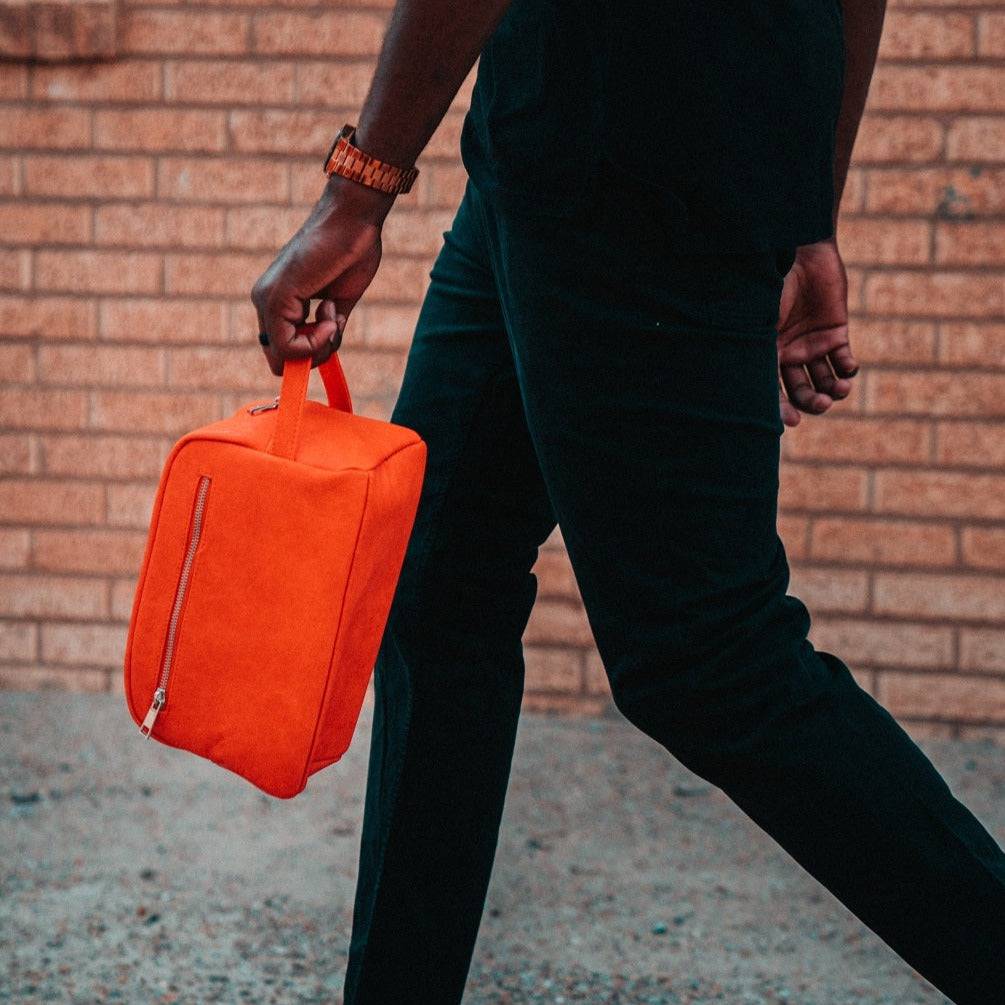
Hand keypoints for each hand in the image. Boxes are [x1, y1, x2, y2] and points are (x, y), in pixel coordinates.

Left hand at [251, 175, 395, 375]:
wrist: (353, 219)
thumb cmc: (351, 251)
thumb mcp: (340, 300)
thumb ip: (329, 326)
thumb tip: (328, 348)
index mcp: (277, 300)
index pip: (282, 349)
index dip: (310, 353)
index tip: (334, 330)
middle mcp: (264, 301)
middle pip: (279, 359)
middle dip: (311, 356)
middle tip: (334, 328)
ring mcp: (266, 300)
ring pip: (283, 356)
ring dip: (317, 347)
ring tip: (333, 313)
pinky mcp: (276, 299)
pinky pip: (288, 346)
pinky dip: (316, 342)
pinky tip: (330, 316)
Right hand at [775, 237, 858, 427]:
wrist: (800, 251)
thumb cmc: (772, 284)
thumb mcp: (760, 321)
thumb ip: (758, 351)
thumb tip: (751, 391)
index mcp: (766, 354)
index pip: (772, 392)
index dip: (781, 410)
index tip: (792, 422)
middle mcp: (788, 355)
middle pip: (801, 392)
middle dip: (813, 403)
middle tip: (823, 404)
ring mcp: (812, 345)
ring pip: (825, 382)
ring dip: (834, 391)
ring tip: (840, 390)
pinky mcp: (836, 333)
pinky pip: (844, 362)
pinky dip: (848, 370)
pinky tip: (848, 370)